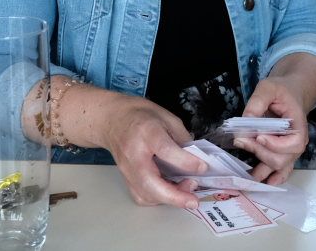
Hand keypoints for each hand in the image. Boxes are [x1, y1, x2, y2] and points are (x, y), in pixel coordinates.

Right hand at [98, 94, 206, 208]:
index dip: (185, 162)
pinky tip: (171, 192)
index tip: (202, 168)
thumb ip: (182, 137)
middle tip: (193, 200)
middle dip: (174, 196)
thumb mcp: (166, 117)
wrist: (112, 119)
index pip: (165, 150)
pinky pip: (141, 195)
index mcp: (147, 132)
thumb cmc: (141, 115)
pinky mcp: (126, 178)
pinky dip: (158, 199)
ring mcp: (127, 169)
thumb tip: (196, 158)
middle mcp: (134, 154)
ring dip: (168, 199)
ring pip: (145, 194)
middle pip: (150, 182)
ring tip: (186, 192)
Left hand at [233, 77, 308, 185]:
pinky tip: (263, 183)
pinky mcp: (282, 151)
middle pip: (281, 158)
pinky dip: (273, 177)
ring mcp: (290, 149)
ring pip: (278, 166)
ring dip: (263, 171)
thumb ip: (257, 102)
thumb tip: (244, 121)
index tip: (258, 135)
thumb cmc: (282, 90)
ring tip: (247, 176)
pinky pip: (281, 170)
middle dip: (260, 152)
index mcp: (298, 126)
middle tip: (241, 140)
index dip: (275, 144)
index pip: (292, 143)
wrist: (291, 92)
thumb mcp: (268, 88)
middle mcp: (297, 141)